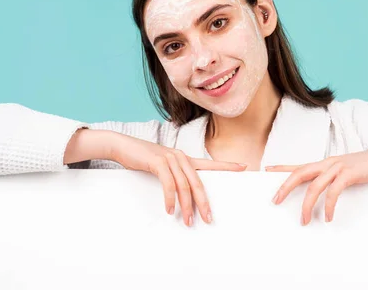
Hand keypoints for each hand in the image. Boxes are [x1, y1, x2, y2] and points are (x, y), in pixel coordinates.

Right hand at [108, 132, 246, 226]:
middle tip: (208, 219)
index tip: (244, 167)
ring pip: (185, 186)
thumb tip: (183, 194)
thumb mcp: (163, 166)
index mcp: (185, 159)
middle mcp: (181, 157)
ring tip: (188, 220)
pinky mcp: (159, 162)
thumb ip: (175, 176)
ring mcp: (170, 158)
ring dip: (186, 206)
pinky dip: (170, 198)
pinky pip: (169, 184)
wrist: (123, 146)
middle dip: (204, 203)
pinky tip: (170, 210)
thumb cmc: (143, 158)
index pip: (210, 163)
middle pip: (199, 183)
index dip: (228, 166)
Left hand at [265, 143, 367, 224]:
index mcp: (325, 163)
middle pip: (300, 173)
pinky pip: (334, 191)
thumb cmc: (367, 166)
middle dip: (285, 186)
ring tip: (305, 220)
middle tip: (275, 200)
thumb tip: (322, 188)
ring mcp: (338, 167)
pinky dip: (329, 206)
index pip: (299, 165)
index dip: (282, 167)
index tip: (266, 170)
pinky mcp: (349, 174)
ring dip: (307, 205)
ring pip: (314, 185)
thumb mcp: (346, 170)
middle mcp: (328, 163)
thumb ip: (333, 177)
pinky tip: (329, 217)